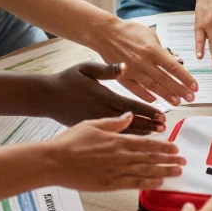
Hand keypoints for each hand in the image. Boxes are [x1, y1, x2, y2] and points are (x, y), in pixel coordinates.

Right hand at [39, 62, 166, 133]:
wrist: (46, 97)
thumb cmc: (66, 80)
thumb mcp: (86, 68)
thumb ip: (107, 70)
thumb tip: (125, 66)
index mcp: (104, 97)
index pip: (131, 106)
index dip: (148, 111)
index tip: (162, 115)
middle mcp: (102, 112)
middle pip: (131, 122)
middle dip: (149, 125)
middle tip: (165, 128)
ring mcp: (96, 124)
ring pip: (122, 133)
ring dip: (141, 135)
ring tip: (156, 137)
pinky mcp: (90, 131)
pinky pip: (111, 138)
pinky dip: (126, 141)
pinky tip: (136, 144)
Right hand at [44, 113, 184, 189]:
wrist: (53, 161)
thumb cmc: (69, 141)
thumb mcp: (92, 124)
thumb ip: (113, 122)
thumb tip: (129, 116)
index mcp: (117, 139)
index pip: (146, 143)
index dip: (163, 145)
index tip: (175, 147)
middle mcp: (120, 155)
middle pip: (151, 157)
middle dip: (169, 159)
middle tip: (183, 161)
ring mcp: (116, 170)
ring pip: (146, 171)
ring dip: (164, 171)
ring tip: (178, 172)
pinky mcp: (109, 184)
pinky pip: (133, 184)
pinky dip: (148, 183)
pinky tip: (159, 183)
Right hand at [93, 19, 197, 105]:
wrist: (105, 33)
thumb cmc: (130, 31)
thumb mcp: (150, 35)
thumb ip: (162, 50)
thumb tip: (174, 62)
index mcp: (153, 50)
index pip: (173, 68)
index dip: (185, 78)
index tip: (195, 86)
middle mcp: (144, 62)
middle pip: (166, 80)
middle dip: (180, 90)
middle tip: (191, 98)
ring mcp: (133, 71)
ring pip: (153, 87)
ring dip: (166, 95)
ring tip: (177, 102)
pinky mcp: (122, 77)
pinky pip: (136, 89)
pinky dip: (146, 96)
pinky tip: (155, 100)